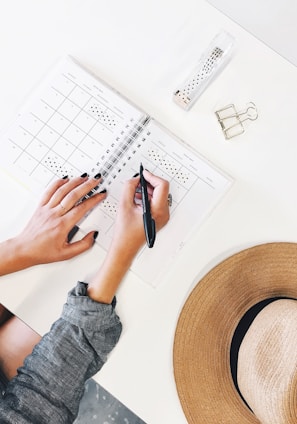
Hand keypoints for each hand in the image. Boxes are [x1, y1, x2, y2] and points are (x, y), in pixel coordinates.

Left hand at [0, 174, 105, 274]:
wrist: (24, 250)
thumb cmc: (43, 252)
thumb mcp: (67, 254)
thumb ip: (83, 245)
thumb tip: (93, 235)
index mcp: (62, 226)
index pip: (82, 208)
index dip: (93, 200)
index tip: (101, 194)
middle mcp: (54, 215)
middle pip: (73, 195)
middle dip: (87, 185)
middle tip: (96, 180)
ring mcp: (46, 209)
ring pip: (62, 191)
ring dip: (74, 182)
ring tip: (84, 177)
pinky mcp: (40, 207)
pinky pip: (49, 191)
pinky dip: (57, 183)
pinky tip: (65, 179)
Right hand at [87, 170, 169, 303]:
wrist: (125, 248)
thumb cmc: (125, 233)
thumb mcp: (124, 205)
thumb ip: (129, 187)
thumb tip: (134, 179)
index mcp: (158, 211)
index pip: (162, 185)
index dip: (152, 177)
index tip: (143, 174)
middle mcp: (163, 214)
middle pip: (162, 189)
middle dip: (149, 183)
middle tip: (137, 181)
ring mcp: (162, 216)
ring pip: (159, 195)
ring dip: (147, 190)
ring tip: (135, 191)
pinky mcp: (158, 218)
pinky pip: (156, 202)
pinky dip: (147, 197)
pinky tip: (136, 198)